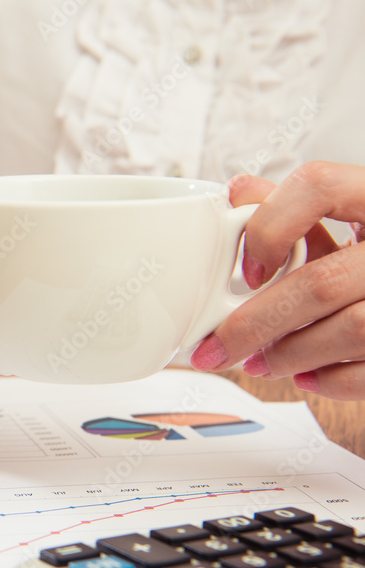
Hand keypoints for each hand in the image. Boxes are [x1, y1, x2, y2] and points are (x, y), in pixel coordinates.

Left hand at [190, 161, 364, 398]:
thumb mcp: (351, 214)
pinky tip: (305, 376)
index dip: (271, 228)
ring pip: (350, 329)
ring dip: (290, 355)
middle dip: (256, 324)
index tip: (247, 270)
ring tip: (258, 362)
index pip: (317, 187)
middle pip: (322, 283)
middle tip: (216, 348)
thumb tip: (239, 193)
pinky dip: (332, 380)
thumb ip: (297, 207)